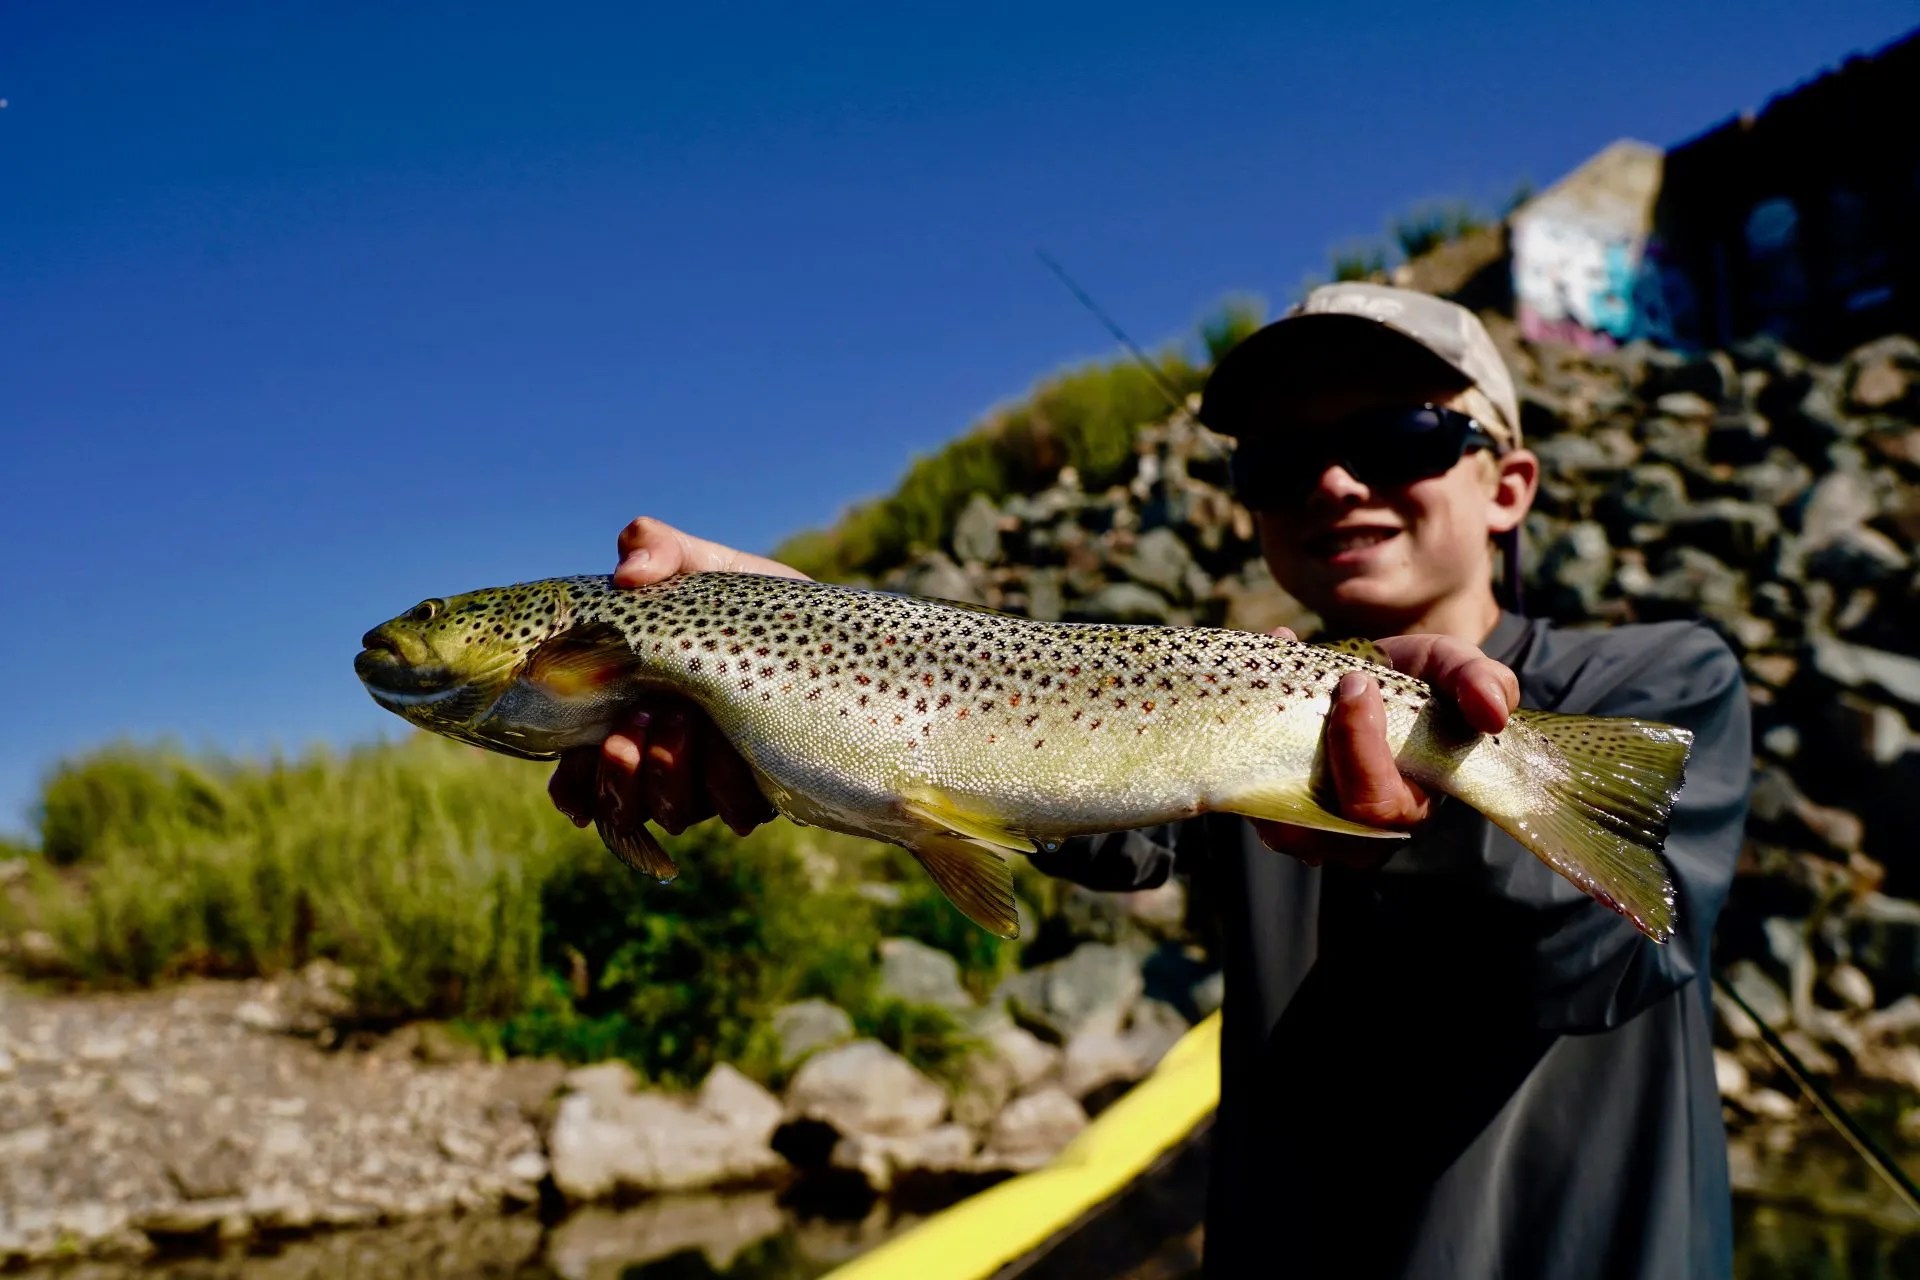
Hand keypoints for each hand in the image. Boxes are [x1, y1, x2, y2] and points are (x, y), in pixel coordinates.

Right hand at [547, 517, 802, 839]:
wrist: (831, 626)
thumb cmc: (754, 602)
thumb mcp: (705, 567)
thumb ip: (657, 549)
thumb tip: (629, 572)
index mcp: (633, 712)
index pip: (582, 773)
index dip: (572, 787)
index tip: (575, 771)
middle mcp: (667, 756)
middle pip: (619, 804)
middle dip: (619, 774)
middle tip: (635, 725)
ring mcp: (715, 779)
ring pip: (671, 812)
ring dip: (668, 774)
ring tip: (686, 721)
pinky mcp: (763, 790)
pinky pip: (734, 815)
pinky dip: (725, 786)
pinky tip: (737, 748)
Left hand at [1249, 630, 1519, 870]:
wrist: (1369, 677)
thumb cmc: (1420, 685)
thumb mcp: (1455, 669)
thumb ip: (1480, 683)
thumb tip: (1493, 712)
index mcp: (1408, 809)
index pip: (1376, 808)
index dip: (1359, 750)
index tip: (1355, 684)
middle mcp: (1355, 834)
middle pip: (1316, 825)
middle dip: (1313, 748)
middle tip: (1321, 684)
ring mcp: (1307, 825)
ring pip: (1271, 818)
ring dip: (1263, 750)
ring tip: (1275, 679)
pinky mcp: (1268, 804)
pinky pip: (1242, 791)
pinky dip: (1241, 736)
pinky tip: (1259, 673)